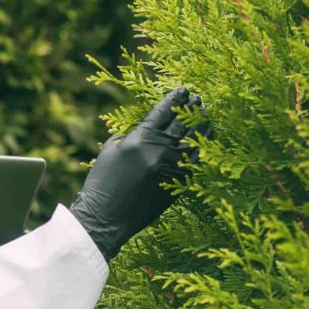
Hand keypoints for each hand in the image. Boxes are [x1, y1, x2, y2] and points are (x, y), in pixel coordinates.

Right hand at [68, 86, 211, 261]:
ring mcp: (170, 168)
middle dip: (191, 109)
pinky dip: (202, 149)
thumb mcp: (109, 153)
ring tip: (207, 116)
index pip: (162, 112)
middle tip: (199, 99)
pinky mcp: (177, 184)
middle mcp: (158, 151)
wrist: (105, 218)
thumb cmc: (101, 184)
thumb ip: (126, 137)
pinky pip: (195, 162)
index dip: (175, 99)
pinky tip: (205, 141)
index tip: (184, 90)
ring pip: (194, 141)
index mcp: (138, 140)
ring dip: (202, 126)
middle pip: (181, 124)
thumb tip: (142, 130)